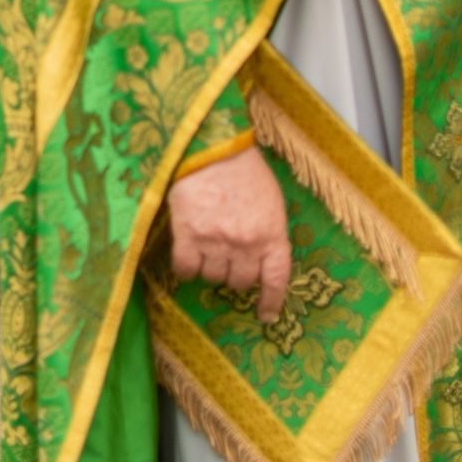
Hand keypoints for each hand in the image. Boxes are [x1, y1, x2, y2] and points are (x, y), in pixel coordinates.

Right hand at [166, 143, 290, 321]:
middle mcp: (246, 244)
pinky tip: (186, 257)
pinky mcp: (188, 235)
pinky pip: (186, 268)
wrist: (211, 146)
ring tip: (206, 249)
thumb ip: (268, 231)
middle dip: (234, 274)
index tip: (265, 316)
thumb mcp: (270, 200)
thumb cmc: (244, 168)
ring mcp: (217, 242)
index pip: (276, 279)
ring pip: (212, 277)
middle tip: (227, 259)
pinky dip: (185, 268)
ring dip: (210, 268)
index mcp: (272, 234)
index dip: (271, 301)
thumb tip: (261, 255)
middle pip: (240, 282)